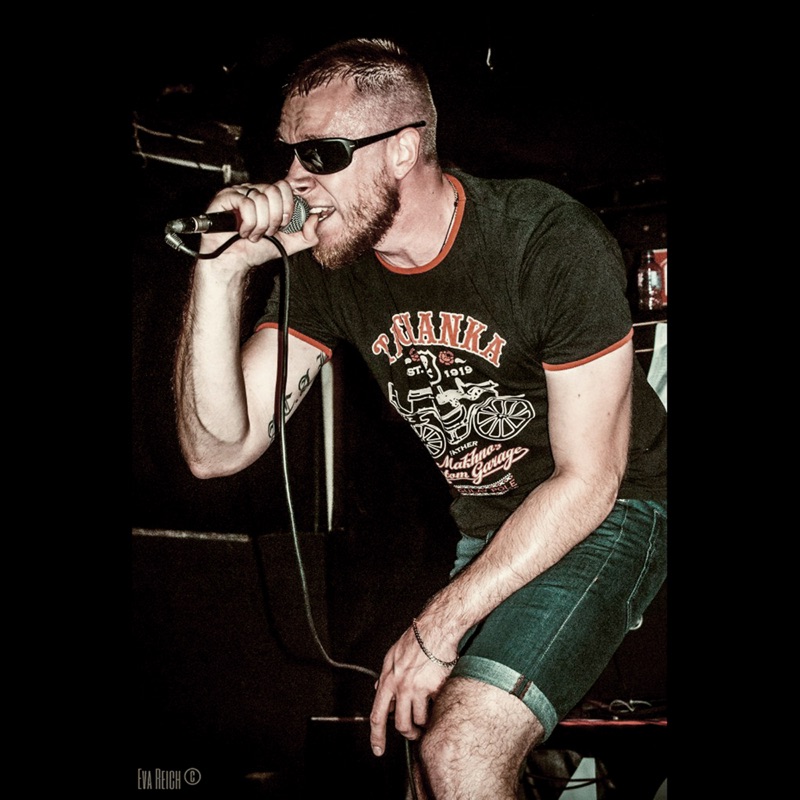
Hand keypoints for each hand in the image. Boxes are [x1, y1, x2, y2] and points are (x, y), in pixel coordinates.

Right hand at [199, 180, 318, 261]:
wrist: (235, 262)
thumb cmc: (255, 251)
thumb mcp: (289, 245)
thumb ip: (308, 235)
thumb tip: (315, 219)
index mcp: (268, 198)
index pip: (284, 186)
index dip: (287, 207)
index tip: (283, 224)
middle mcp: (254, 192)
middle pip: (274, 191)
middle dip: (274, 218)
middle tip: (267, 231)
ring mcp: (238, 193)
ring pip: (260, 199)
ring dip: (260, 225)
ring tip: (254, 234)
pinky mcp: (224, 198)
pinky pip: (244, 203)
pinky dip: (248, 223)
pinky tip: (243, 231)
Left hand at [369, 624, 455, 755]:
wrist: (436, 629)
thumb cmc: (415, 640)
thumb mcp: (392, 656)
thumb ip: (385, 676)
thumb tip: (377, 690)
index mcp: (388, 679)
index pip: (377, 715)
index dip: (376, 736)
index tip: (377, 749)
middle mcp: (402, 686)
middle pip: (401, 725)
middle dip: (408, 733)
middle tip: (414, 732)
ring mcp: (419, 688)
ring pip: (419, 720)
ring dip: (424, 721)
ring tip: (428, 712)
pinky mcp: (436, 688)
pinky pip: (436, 709)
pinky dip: (437, 708)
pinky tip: (439, 698)